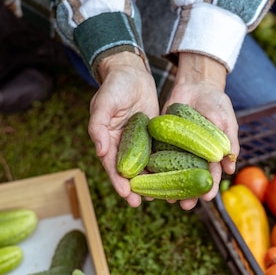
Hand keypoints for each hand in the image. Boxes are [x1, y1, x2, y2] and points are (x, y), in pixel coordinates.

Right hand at [88, 52, 158, 207]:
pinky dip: (167, 166)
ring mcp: (140, 143)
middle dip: (135, 188)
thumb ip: (98, 126)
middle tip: (142, 202)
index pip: (112, 166)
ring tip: (161, 196)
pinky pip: (161, 154)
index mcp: (108, 141)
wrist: (132, 72)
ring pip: (146, 167)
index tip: (126, 195)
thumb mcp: (103, 103)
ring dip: (153, 181)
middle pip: (130, 172)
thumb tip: (100, 151)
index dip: (118, 182)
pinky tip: (177, 176)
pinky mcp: (155, 137)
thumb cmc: (114, 86)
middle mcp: (123, 146)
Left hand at [166, 53, 238, 209]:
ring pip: (171, 172)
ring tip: (165, 198)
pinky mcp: (161, 141)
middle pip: (189, 178)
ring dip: (168, 186)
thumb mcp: (226, 120)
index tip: (207, 197)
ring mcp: (176, 150)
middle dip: (187, 193)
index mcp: (210, 156)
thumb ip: (229, 142)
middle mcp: (192, 157)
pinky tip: (147, 179)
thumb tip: (230, 167)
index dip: (209, 186)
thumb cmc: (216, 103)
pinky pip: (156, 157)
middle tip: (184, 205)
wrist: (196, 85)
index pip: (210, 175)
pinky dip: (152, 168)